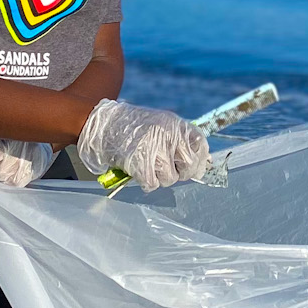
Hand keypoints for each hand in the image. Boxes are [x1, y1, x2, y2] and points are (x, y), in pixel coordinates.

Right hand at [76, 100, 211, 190]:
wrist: (103, 125)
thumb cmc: (132, 128)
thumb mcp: (161, 125)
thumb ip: (180, 140)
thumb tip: (204, 163)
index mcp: (176, 123)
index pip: (201, 145)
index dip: (200, 161)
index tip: (194, 168)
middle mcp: (169, 134)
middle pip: (189, 166)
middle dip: (180, 173)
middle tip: (166, 169)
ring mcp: (155, 147)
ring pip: (170, 178)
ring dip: (158, 178)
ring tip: (146, 165)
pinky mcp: (140, 162)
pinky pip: (153, 184)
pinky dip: (145, 182)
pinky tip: (138, 170)